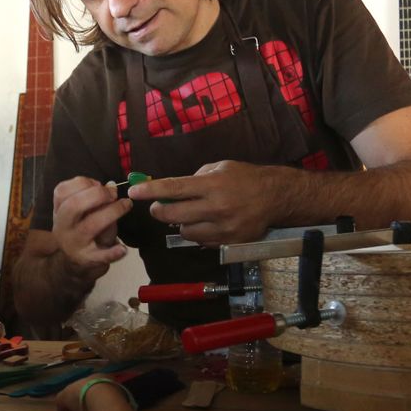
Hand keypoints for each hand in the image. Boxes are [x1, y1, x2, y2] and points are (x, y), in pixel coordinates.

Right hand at [52, 176, 132, 280]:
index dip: (83, 182)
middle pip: (73, 206)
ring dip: (111, 212)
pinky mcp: (87, 260)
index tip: (99, 184)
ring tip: (127, 205)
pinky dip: (112, 253)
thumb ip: (93, 197)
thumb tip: (112, 186)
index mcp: (59, 211)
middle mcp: (62, 227)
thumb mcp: (80, 213)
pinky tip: (123, 249)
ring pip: (90, 226)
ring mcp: (73, 244)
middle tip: (114, 194)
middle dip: (97, 194)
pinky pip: (100, 256)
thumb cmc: (80, 229)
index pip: (61, 191)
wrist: (73, 262)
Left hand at [129, 161, 280, 245]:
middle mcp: (216, 208)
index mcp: (213, 185)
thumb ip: (196, 178)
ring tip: (191, 215)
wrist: (275, 198)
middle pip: (173, 216)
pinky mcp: (228, 242)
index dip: (151, 191)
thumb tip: (173, 190)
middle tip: (158, 208)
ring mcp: (222, 228)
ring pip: (185, 232)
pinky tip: (206, 223)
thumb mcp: (221, 167)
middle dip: (159, 212)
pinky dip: (198, 234)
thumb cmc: (246, 178)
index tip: (134, 192)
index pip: (174, 189)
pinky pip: (201, 242)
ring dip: (181, 224)